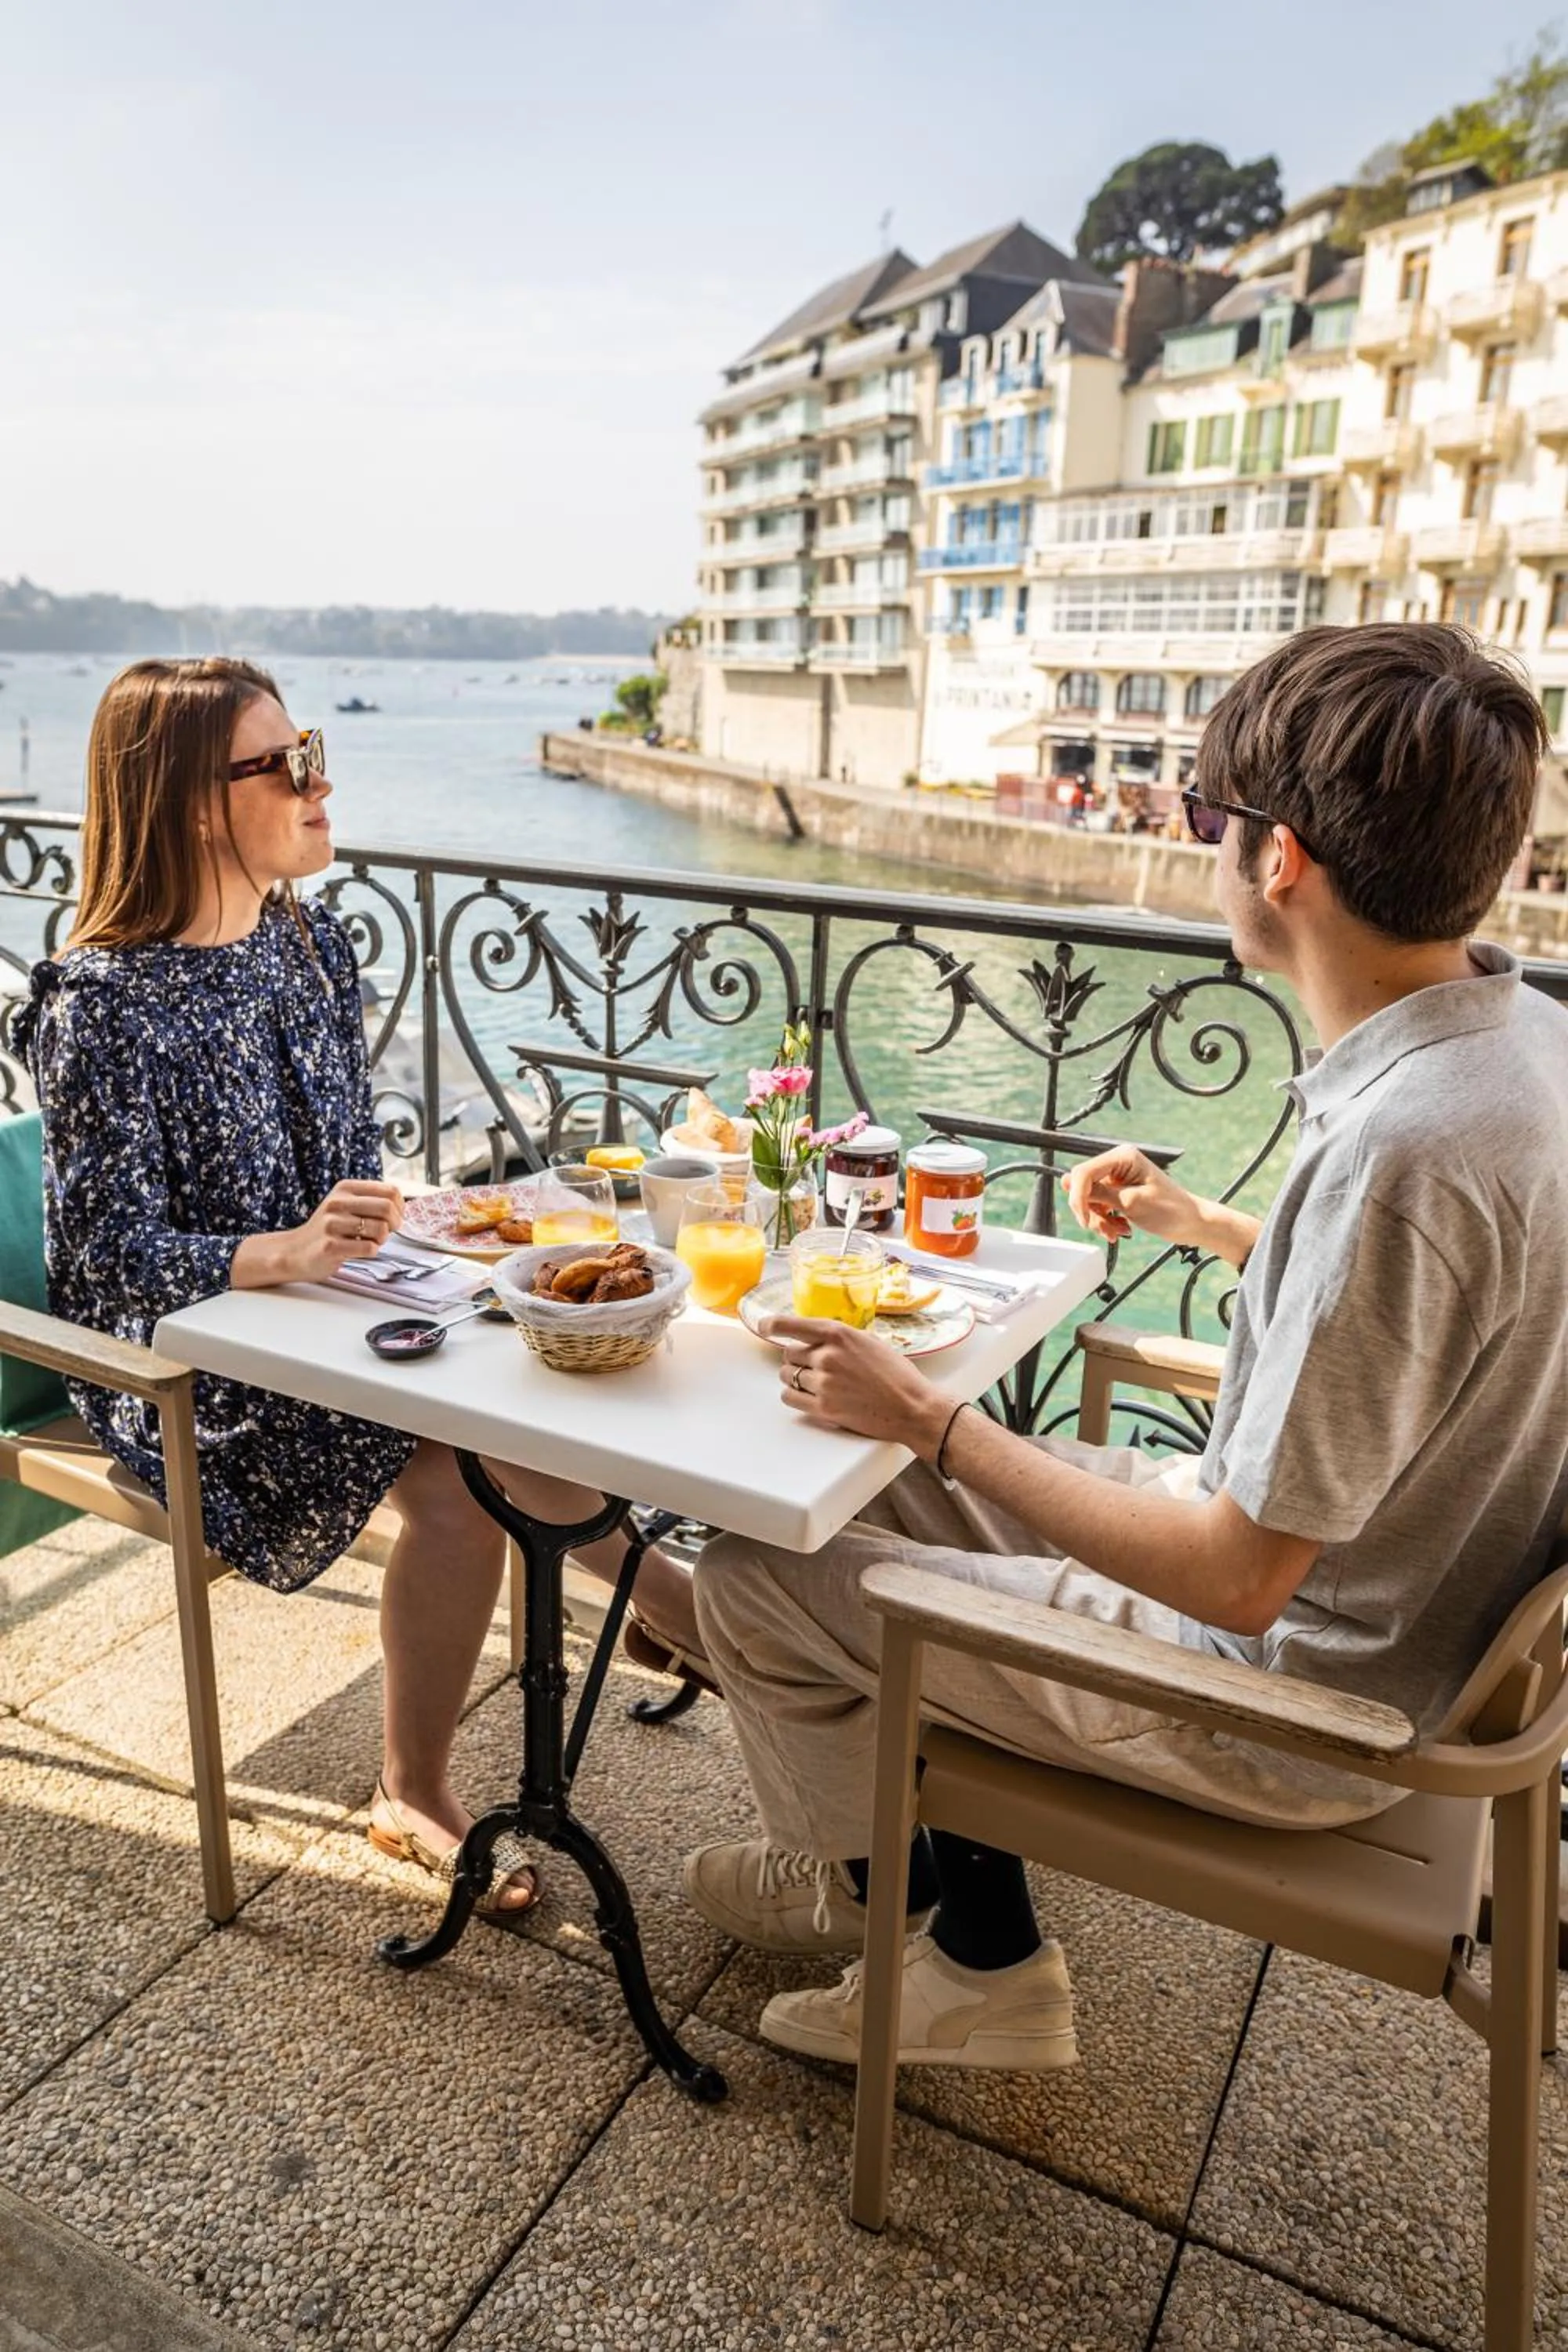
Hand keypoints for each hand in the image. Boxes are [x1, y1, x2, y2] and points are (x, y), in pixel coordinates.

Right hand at [283, 1179, 404, 1283]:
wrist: (295, 1251)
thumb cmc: (328, 1230)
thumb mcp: (346, 1205)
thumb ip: (371, 1201)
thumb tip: (402, 1206)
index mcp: (345, 1189)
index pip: (390, 1190)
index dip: (400, 1207)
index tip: (394, 1217)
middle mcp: (338, 1203)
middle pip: (387, 1208)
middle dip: (395, 1223)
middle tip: (388, 1232)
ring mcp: (332, 1224)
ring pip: (380, 1230)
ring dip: (382, 1240)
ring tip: (369, 1241)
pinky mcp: (331, 1246)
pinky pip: (369, 1248)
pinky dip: (371, 1251)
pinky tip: (358, 1250)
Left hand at [764, 1314, 949, 1453]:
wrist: (912, 1407)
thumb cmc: (897, 1374)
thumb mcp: (870, 1341)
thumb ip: (841, 1338)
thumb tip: (816, 1338)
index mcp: (839, 1334)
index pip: (792, 1324)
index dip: (774, 1325)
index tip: (766, 1326)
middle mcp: (827, 1356)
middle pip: (789, 1353)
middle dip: (797, 1358)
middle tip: (815, 1366)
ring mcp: (823, 1383)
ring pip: (786, 1375)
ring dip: (795, 1377)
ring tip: (816, 1382)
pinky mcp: (823, 1408)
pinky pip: (789, 1397)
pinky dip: (793, 1395)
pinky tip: (807, 1395)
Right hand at [1062, 1145, 1199, 1248]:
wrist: (1193, 1223)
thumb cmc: (1172, 1210)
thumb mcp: (1131, 1203)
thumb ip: (1098, 1193)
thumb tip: (1066, 1182)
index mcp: (1123, 1156)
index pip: (1084, 1173)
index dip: (1078, 1197)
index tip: (1085, 1220)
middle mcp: (1118, 1163)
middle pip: (1083, 1186)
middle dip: (1091, 1212)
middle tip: (1105, 1230)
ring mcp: (1118, 1177)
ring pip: (1090, 1200)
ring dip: (1100, 1220)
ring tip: (1117, 1232)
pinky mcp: (1119, 1191)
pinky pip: (1100, 1206)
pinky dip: (1106, 1221)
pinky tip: (1120, 1229)